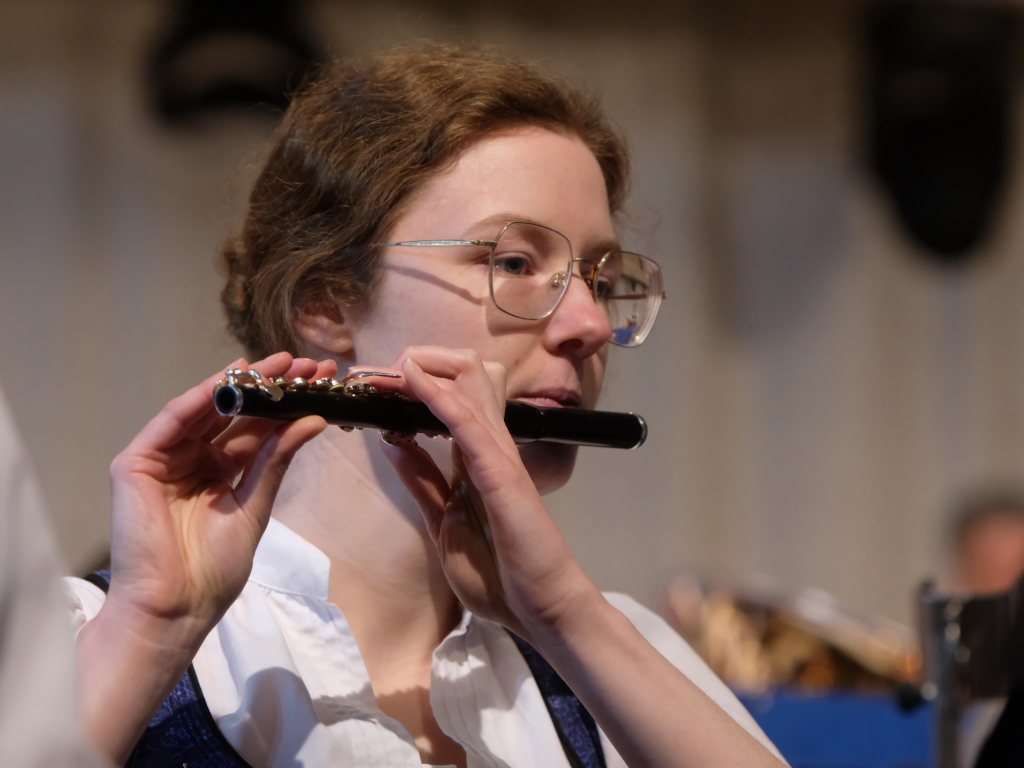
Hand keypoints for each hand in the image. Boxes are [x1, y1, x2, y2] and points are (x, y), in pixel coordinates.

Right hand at [105, 352, 331, 642]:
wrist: (176, 608)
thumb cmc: (213, 570)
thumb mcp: (255, 506)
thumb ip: (277, 461)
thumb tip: (314, 420)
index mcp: (221, 472)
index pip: (257, 429)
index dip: (288, 404)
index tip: (323, 381)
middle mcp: (193, 459)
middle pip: (235, 413)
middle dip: (271, 386)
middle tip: (308, 363)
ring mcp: (165, 459)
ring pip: (205, 410)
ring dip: (240, 383)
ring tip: (279, 363)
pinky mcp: (137, 464)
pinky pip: (171, 422)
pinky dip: (199, 398)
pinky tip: (229, 380)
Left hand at [350, 347, 598, 639]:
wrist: (542, 611)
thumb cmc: (502, 576)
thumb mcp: (445, 522)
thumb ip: (424, 482)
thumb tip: (394, 443)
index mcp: (474, 458)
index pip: (447, 399)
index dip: (409, 384)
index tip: (368, 387)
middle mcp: (488, 446)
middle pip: (462, 375)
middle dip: (415, 363)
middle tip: (371, 376)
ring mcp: (498, 454)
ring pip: (469, 381)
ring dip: (421, 370)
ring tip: (382, 372)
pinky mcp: (501, 471)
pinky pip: (468, 419)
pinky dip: (438, 394)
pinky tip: (411, 380)